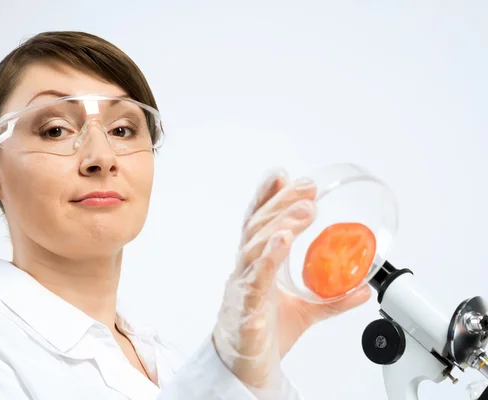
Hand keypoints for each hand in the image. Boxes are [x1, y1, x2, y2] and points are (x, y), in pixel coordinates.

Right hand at [212, 168, 370, 389]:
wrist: (246, 366)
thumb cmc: (264, 333)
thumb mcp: (305, 311)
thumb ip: (332, 298)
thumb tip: (363, 288)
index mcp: (256, 264)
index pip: (259, 222)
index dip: (268, 197)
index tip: (282, 174)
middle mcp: (246, 268)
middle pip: (258, 226)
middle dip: (281, 202)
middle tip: (306, 187)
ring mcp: (243, 284)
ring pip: (256, 245)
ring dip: (280, 223)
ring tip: (304, 209)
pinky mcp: (246, 304)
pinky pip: (255, 276)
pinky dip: (268, 256)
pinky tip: (282, 240)